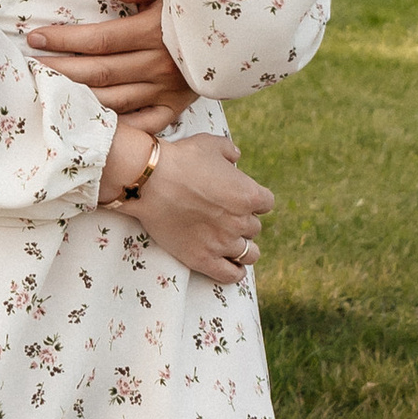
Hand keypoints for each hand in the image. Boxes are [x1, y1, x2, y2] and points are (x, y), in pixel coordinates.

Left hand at [27, 0, 197, 123]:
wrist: (238, 34)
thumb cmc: (193, 6)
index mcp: (153, 32)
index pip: (99, 40)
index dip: (64, 40)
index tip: (34, 38)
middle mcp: (159, 65)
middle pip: (98, 72)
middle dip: (59, 70)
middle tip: (28, 69)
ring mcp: (167, 90)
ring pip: (113, 100)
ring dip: (78, 98)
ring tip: (48, 92)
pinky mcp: (175, 108)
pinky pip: (141, 124)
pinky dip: (116, 126)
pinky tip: (89, 122)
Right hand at [126, 130, 273, 285]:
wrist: (151, 181)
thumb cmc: (180, 159)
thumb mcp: (210, 144)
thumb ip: (229, 151)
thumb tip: (236, 157)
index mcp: (248, 194)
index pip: (266, 203)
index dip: (255, 201)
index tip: (242, 200)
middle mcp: (241, 221)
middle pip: (254, 228)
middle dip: (243, 222)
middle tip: (226, 218)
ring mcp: (223, 243)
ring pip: (249, 254)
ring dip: (244, 248)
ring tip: (234, 245)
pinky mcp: (203, 259)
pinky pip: (231, 274)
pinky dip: (235, 272)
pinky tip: (234, 268)